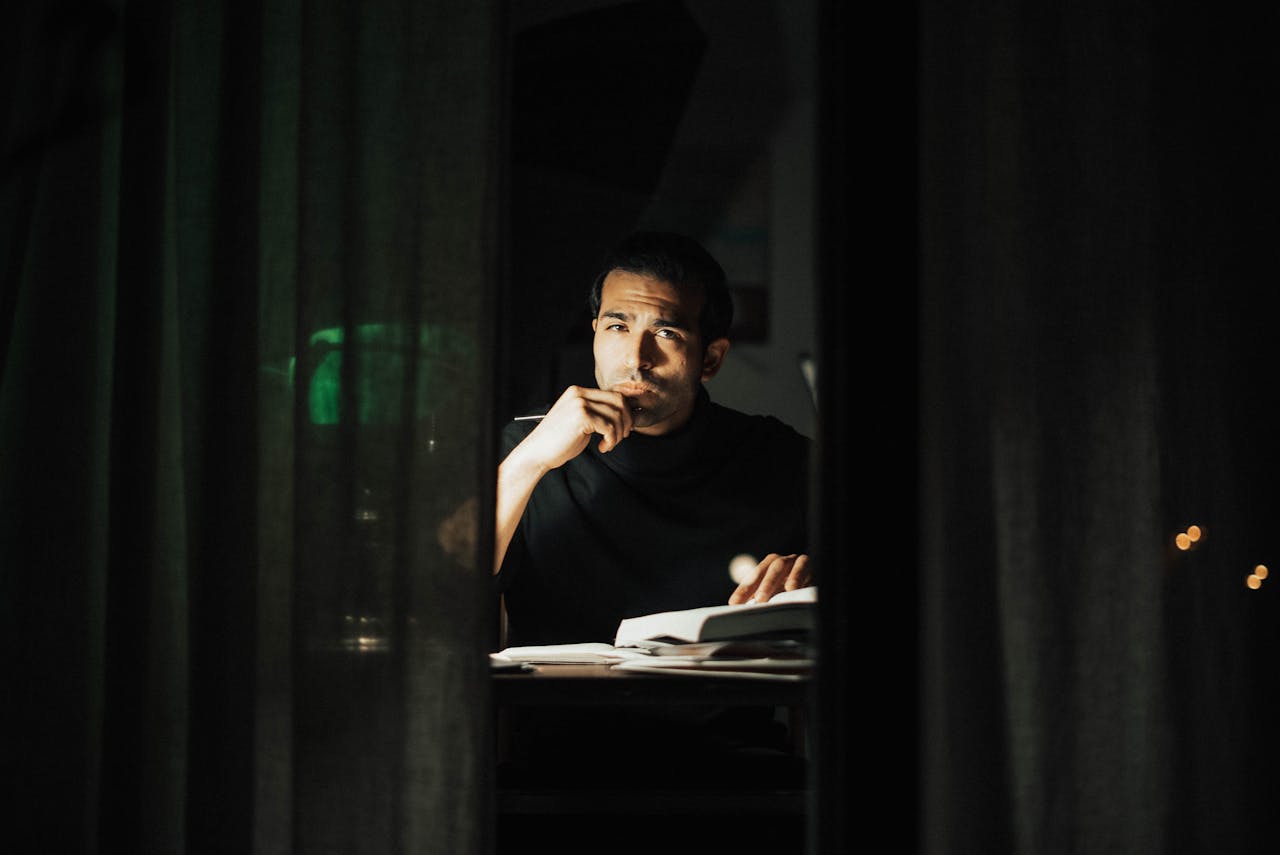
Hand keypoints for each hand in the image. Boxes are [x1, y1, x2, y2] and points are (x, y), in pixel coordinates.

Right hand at [513, 385, 635, 473]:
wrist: (537, 452)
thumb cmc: (558, 441)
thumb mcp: (579, 420)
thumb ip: (596, 413)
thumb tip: (623, 415)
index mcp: (578, 391)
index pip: (614, 395)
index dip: (625, 412)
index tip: (624, 428)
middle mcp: (579, 394)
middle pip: (619, 401)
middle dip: (626, 420)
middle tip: (622, 436)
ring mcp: (580, 404)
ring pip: (616, 415)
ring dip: (618, 434)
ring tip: (609, 445)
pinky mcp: (581, 417)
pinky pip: (609, 427)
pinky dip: (611, 440)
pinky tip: (602, 447)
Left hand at [728, 553, 812, 604]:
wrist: (820, 587)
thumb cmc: (793, 595)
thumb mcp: (778, 599)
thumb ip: (765, 603)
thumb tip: (746, 615)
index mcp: (768, 568)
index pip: (753, 577)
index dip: (743, 590)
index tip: (734, 604)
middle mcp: (780, 562)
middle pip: (766, 569)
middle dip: (760, 584)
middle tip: (757, 600)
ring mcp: (794, 561)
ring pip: (781, 565)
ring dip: (772, 580)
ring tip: (769, 596)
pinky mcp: (809, 564)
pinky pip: (803, 565)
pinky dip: (797, 576)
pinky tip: (792, 589)